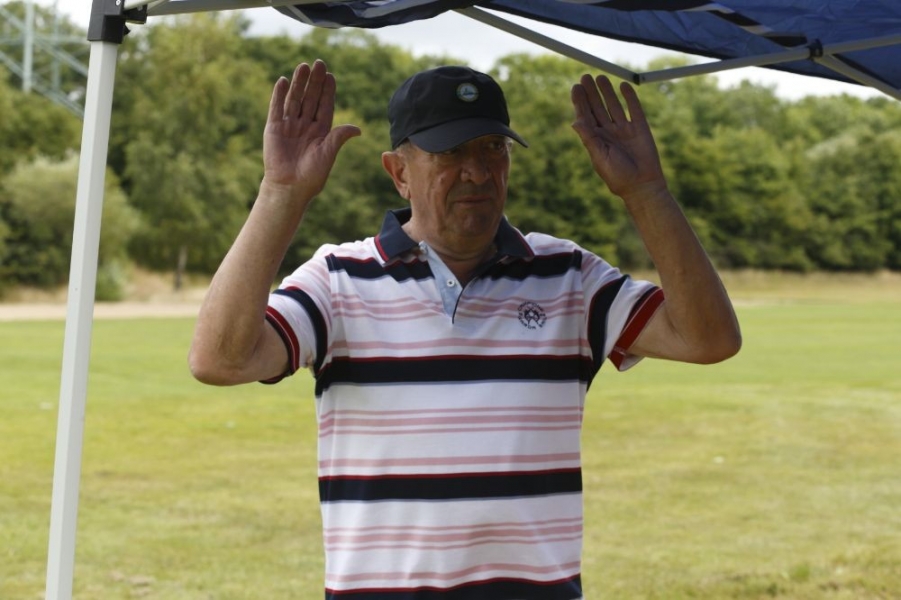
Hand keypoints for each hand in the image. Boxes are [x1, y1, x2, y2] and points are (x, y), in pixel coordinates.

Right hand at [263, 60, 360, 202]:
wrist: (290, 188)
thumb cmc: (312, 176)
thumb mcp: (328, 154)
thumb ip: (339, 137)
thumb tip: (357, 129)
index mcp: (321, 131)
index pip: (325, 106)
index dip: (327, 91)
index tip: (331, 75)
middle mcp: (305, 125)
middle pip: (311, 98)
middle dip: (315, 82)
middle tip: (319, 63)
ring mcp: (289, 126)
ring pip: (295, 100)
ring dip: (299, 83)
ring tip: (303, 66)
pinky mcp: (274, 129)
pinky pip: (276, 108)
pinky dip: (279, 95)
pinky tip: (283, 81)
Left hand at [570, 74, 666, 200]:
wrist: (642, 185)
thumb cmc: (618, 176)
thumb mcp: (600, 157)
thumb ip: (589, 138)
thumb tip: (575, 121)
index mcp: (595, 139)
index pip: (586, 116)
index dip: (580, 102)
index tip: (576, 87)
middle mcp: (608, 132)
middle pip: (597, 108)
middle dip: (591, 93)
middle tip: (585, 77)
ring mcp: (624, 129)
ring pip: (613, 105)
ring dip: (607, 92)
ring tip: (600, 77)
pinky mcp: (640, 128)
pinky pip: (633, 109)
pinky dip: (629, 97)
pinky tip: (623, 86)